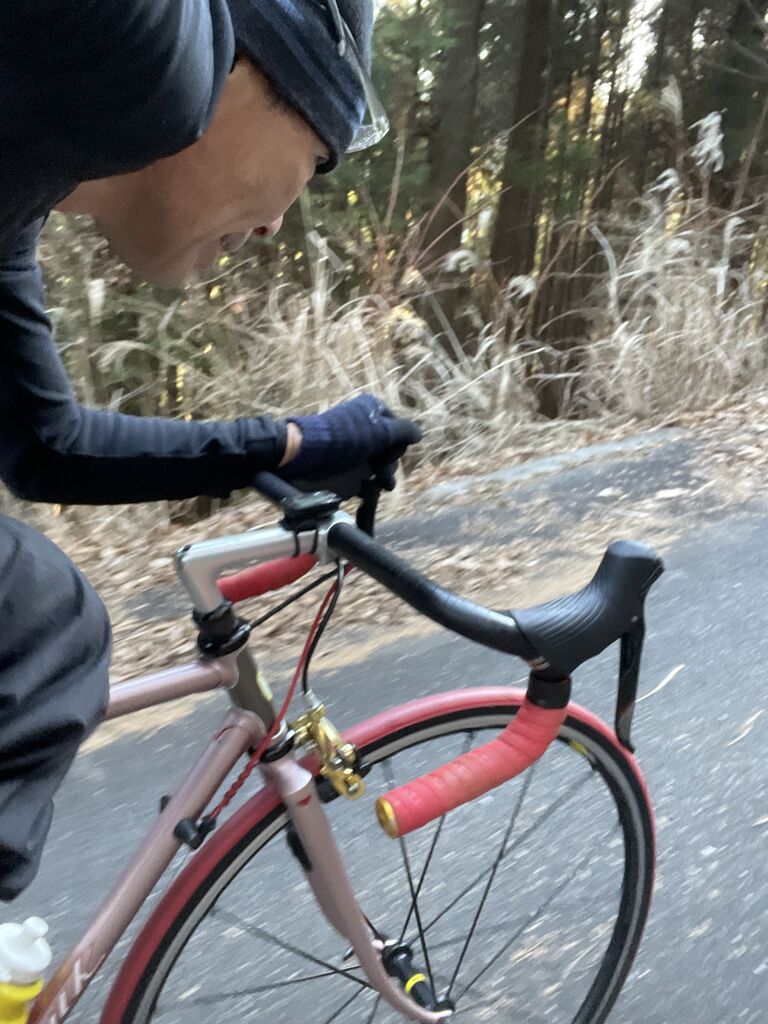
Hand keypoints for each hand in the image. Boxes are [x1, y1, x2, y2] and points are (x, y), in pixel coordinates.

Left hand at [278, 395, 420, 486]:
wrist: (308, 455)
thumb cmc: (347, 438)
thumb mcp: (380, 430)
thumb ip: (403, 432)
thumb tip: (419, 434)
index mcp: (374, 412)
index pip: (399, 431)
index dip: (397, 446)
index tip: (389, 454)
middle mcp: (367, 430)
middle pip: (390, 451)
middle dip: (388, 466)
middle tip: (382, 476)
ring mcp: (356, 450)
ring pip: (379, 467)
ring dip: (381, 479)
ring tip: (375, 487)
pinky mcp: (346, 468)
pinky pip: (365, 479)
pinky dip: (367, 486)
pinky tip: (364, 492)